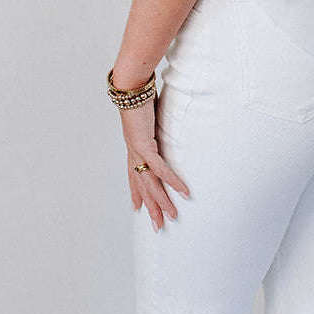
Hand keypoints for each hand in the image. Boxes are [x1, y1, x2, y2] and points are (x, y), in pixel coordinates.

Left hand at [120, 97, 189, 230]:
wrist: (130, 86)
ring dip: (162, 201)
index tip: (136, 208)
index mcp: (133, 146)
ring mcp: (138, 151)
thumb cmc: (138, 95)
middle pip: (142, 186)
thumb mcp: (148, 114)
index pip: (133, 175)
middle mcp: (134, 152)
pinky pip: (161, 169)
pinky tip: (183, 191)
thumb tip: (160, 120)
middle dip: (150, 207)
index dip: (135, 193)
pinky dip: (172, 181)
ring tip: (172, 216)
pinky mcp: (145, 145)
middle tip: (158, 226)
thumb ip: (153, 123)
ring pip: (151, 184)